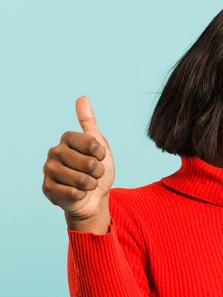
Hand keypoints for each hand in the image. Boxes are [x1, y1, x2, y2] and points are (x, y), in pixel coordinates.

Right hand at [42, 96, 114, 231]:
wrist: (93, 198)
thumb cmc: (96, 171)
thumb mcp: (99, 146)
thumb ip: (89, 123)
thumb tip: (82, 98)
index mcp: (66, 139)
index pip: (91, 143)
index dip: (101, 154)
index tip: (99, 158)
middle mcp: (54, 152)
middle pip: (88, 163)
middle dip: (98, 172)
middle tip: (94, 175)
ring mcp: (48, 170)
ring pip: (81, 180)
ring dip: (91, 185)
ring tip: (87, 184)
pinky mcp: (47, 189)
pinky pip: (73, 193)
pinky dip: (82, 195)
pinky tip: (78, 194)